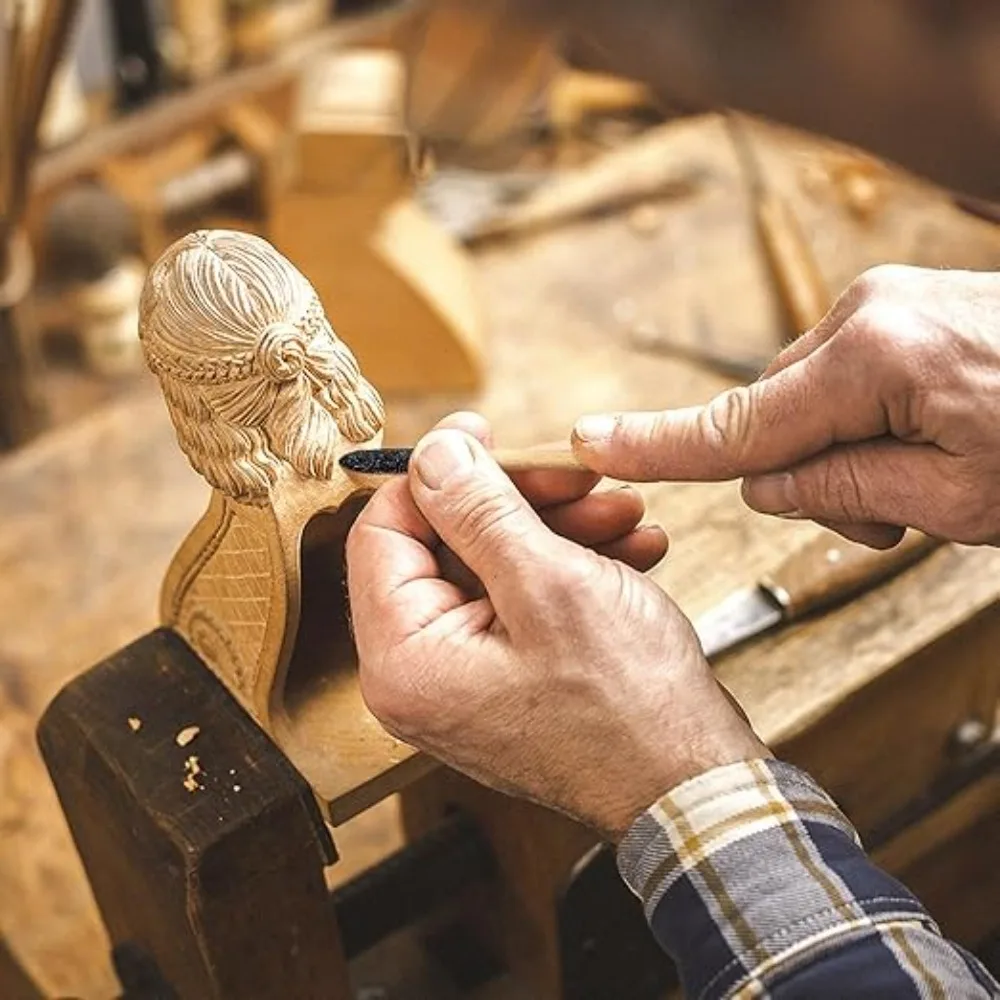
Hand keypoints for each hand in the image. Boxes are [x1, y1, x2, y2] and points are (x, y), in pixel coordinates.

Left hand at [346, 413, 766, 840]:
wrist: (693, 790)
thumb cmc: (628, 706)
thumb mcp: (551, 583)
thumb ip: (478, 509)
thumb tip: (433, 452)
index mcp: (404, 660)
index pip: (381, 532)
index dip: (435, 472)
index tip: (483, 431)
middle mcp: (419, 675)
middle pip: (445, 547)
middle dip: (520, 501)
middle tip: (579, 476)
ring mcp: (462, 681)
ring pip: (493, 569)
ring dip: (558, 530)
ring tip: (624, 512)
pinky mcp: (504, 680)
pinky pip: (520, 604)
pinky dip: (569, 570)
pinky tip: (628, 549)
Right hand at [572, 266, 999, 548]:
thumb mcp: (959, 501)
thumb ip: (841, 492)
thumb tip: (768, 485)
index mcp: (874, 360)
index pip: (740, 425)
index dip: (660, 445)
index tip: (590, 440)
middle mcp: (866, 316)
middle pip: (773, 418)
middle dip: (810, 474)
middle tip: (891, 512)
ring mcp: (885, 303)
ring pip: (807, 401)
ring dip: (843, 451)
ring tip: (928, 475)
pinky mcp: (903, 307)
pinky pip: (845, 374)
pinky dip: (867, 418)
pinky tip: (930, 432)